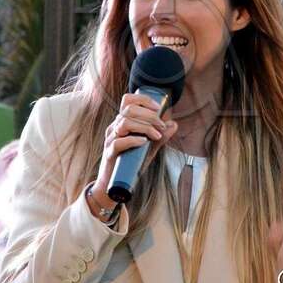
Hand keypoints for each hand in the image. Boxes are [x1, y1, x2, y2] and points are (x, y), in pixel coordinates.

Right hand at [88, 93, 177, 216]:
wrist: (114, 183)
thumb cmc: (130, 162)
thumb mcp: (149, 147)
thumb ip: (161, 136)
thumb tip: (173, 124)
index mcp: (122, 121)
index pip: (128, 100)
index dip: (143, 100)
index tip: (158, 107)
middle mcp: (115, 127)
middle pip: (129, 110)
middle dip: (149, 116)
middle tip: (161, 127)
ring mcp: (110, 139)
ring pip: (124, 123)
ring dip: (145, 127)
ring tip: (157, 136)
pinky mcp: (109, 153)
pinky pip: (118, 142)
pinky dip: (133, 140)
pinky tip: (144, 142)